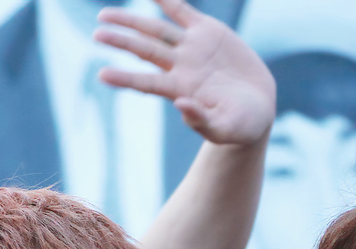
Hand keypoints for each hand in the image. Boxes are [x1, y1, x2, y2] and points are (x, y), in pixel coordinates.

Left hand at [94, 0, 275, 146]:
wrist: (259, 106)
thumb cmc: (240, 125)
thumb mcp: (225, 129)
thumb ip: (203, 121)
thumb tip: (180, 104)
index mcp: (180, 90)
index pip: (146, 83)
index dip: (125, 79)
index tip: (102, 75)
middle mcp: (180, 66)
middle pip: (144, 50)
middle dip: (121, 41)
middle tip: (97, 34)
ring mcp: (192, 46)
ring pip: (156, 30)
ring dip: (132, 21)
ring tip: (104, 15)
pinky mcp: (207, 30)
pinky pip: (181, 10)